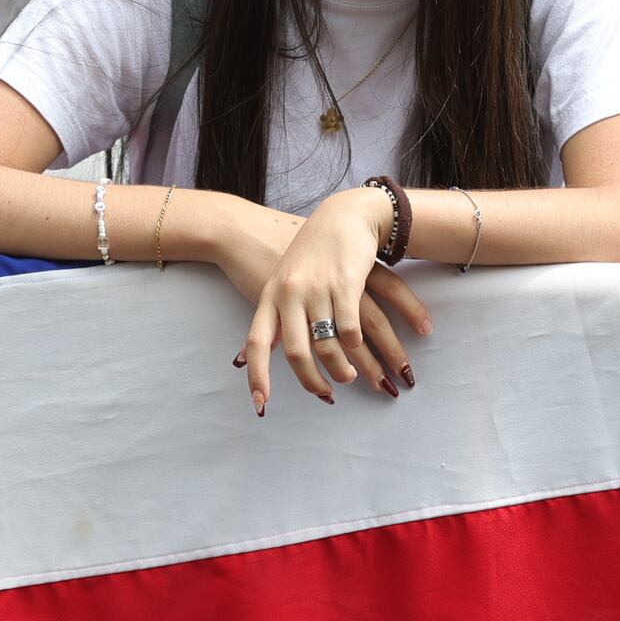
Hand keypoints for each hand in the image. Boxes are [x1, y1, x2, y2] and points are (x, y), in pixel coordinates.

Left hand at [233, 187, 432, 411]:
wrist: (343, 216)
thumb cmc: (310, 252)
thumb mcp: (283, 281)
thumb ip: (276, 317)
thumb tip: (257, 354)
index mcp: (271, 295)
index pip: (257, 342)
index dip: (258, 375)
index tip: (261, 404)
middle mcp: (291, 294)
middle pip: (298, 353)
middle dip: (314, 381)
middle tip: (328, 394)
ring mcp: (318, 288)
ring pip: (328, 346)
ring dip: (343, 369)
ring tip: (354, 377)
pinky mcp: (347, 284)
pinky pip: (351, 329)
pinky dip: (357, 346)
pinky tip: (362, 350)